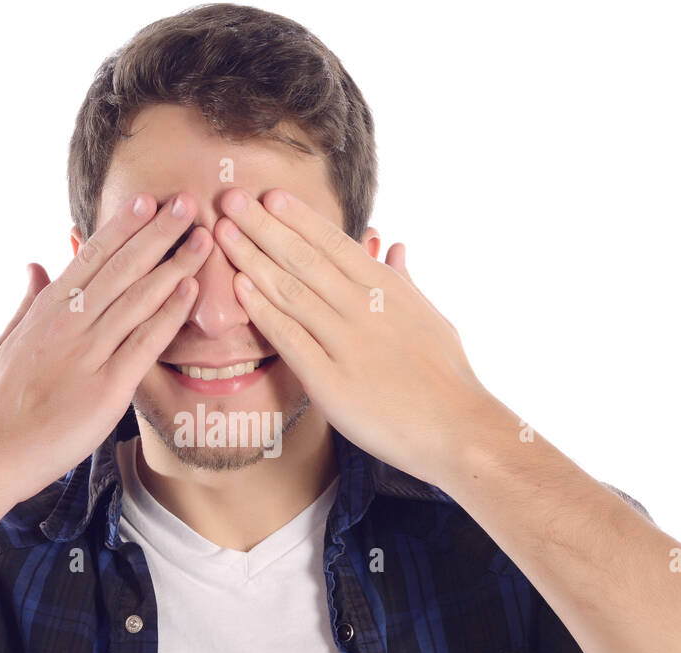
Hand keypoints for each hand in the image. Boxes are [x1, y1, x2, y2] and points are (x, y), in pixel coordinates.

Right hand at [0, 192, 212, 501]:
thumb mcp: (6, 343)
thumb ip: (27, 302)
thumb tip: (34, 264)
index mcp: (46, 311)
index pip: (90, 258)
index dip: (121, 227)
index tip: (147, 201)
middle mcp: (69, 324)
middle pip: (121, 268)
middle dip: (157, 233)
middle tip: (187, 203)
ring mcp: (88, 354)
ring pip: (138, 298)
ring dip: (174, 265)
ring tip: (203, 238)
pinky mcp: (107, 387)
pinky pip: (145, 342)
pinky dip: (169, 314)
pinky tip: (191, 291)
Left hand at [215, 186, 495, 486]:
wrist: (457, 428)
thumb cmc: (446, 377)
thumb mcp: (430, 317)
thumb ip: (405, 281)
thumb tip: (394, 246)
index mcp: (388, 288)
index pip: (334, 243)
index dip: (298, 217)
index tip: (269, 195)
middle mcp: (364, 307)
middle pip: (304, 258)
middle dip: (263, 226)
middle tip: (231, 198)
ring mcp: (346, 343)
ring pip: (290, 291)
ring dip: (252, 260)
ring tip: (223, 234)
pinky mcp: (330, 381)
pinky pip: (289, 338)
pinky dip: (263, 311)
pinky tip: (239, 289)